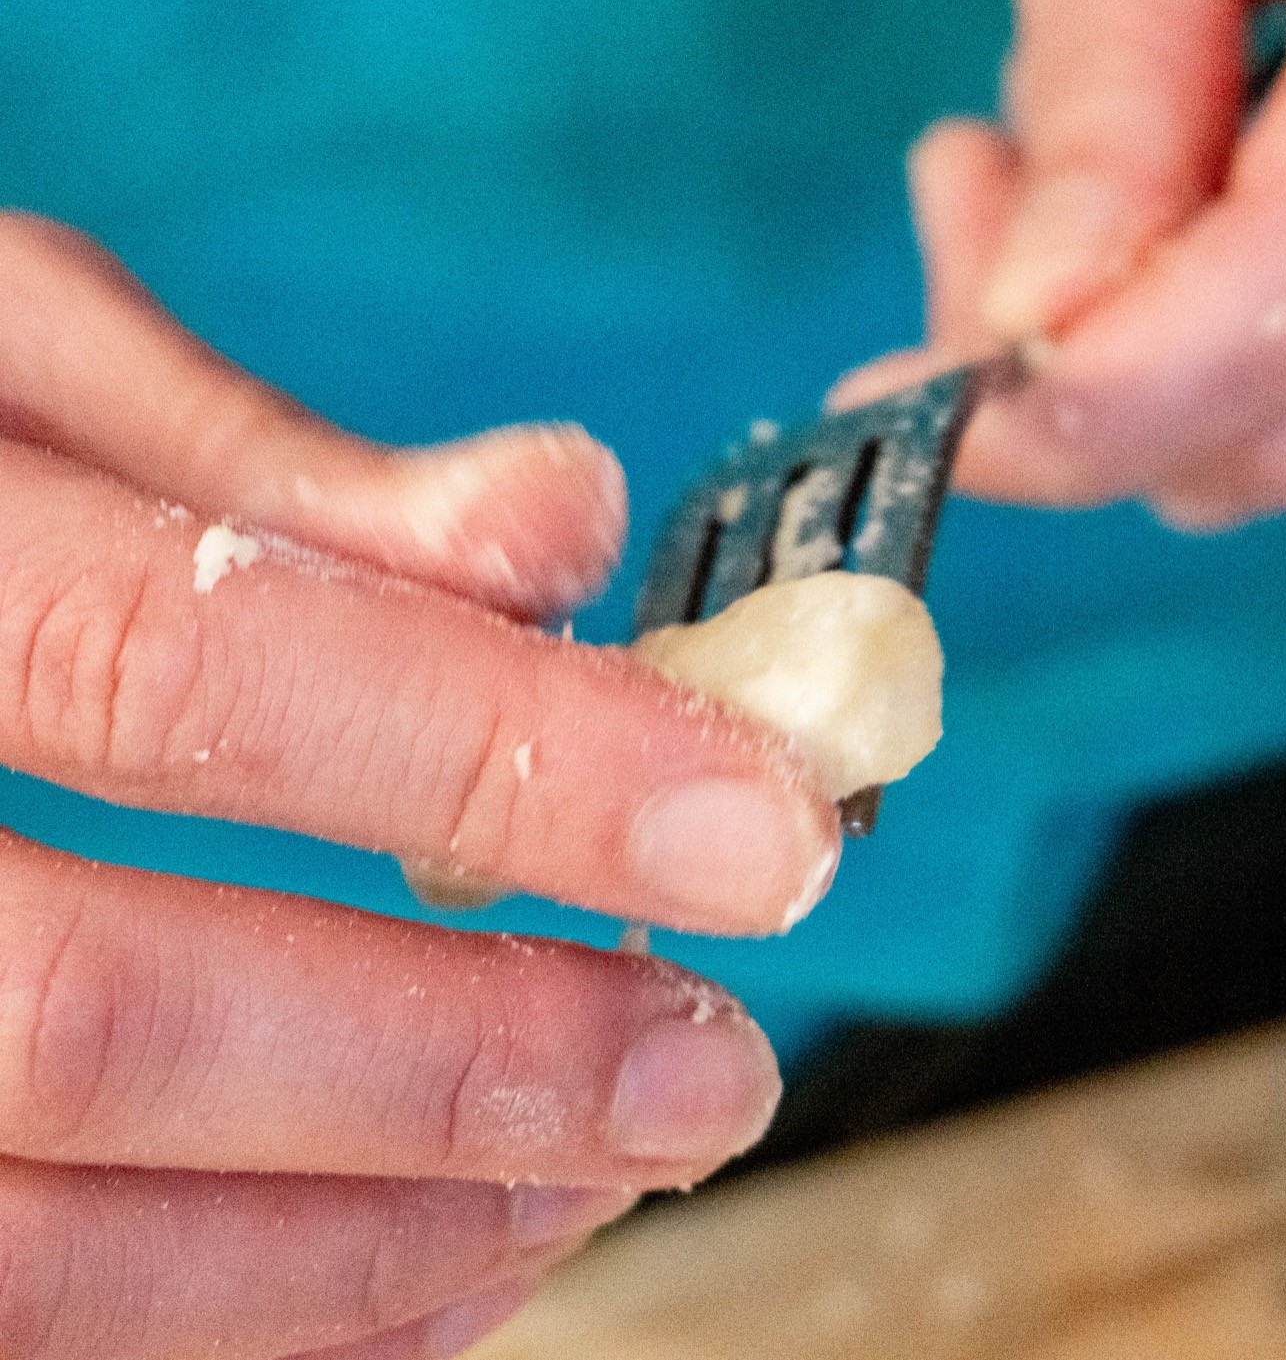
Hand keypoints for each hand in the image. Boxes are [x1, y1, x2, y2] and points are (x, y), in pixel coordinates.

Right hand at [0, 213, 840, 1357]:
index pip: (189, 668)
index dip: (504, 762)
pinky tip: (438, 1265)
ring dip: (379, 1234)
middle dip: (466, 1065)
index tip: (761, 830)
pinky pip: (19, 1324)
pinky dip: (263, 1319)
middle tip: (709, 1069)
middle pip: (108, 1018)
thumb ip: (260, 463)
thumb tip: (556, 526)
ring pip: (42, 1235)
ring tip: (604, 1174)